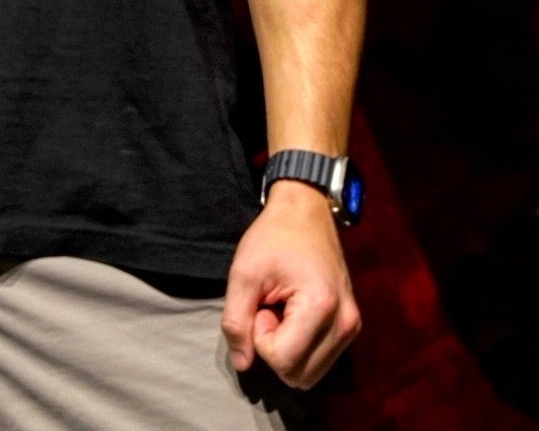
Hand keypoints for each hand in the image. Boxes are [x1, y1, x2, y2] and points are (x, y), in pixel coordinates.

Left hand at [220, 182, 360, 389]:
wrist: (305, 211)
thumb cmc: (273, 237)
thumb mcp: (243, 273)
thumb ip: (236, 322)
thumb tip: (242, 365)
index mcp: (322, 307)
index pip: (282, 360)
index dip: (260, 336)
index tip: (262, 301)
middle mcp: (345, 323)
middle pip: (299, 376)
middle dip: (275, 347)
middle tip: (270, 307)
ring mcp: (352, 326)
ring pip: (310, 374)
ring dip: (288, 349)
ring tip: (282, 309)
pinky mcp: (351, 326)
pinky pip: (320, 360)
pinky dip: (301, 347)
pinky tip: (294, 314)